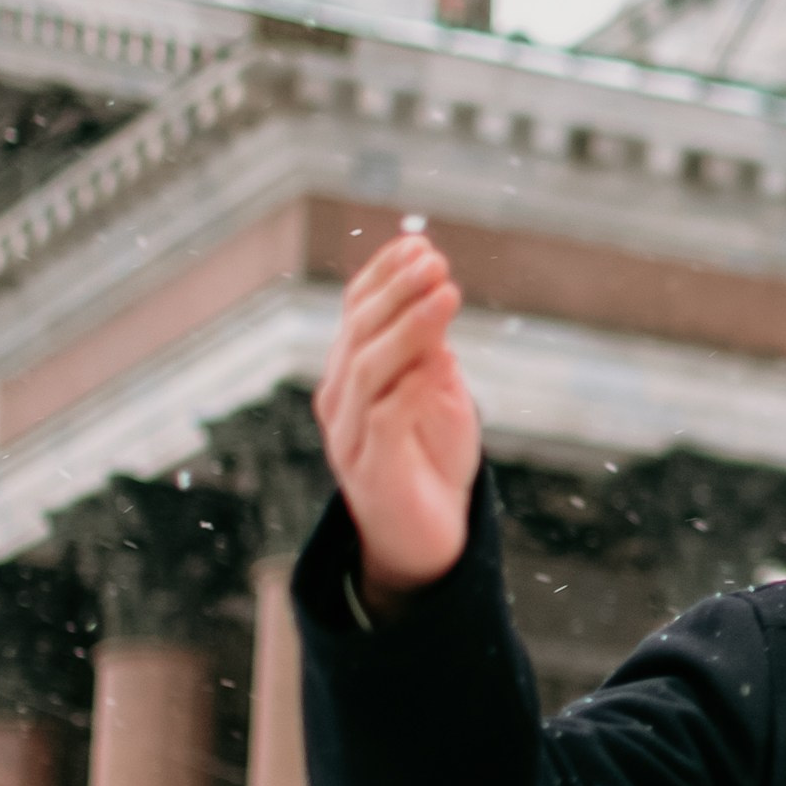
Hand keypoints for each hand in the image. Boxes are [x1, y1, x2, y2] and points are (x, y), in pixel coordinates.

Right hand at [312, 229, 482, 612]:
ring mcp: (349, 437)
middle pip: (359, 333)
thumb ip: (433, 357)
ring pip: (368, 369)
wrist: (427, 543)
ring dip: (407, 327)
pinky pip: (382, 420)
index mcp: (353, 374)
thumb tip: (435, 302)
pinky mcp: (370, 472)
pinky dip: (409, 386)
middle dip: (397, 291)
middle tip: (434, 261)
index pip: (357, 312)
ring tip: (444, 293)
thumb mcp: (442, 398)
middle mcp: (341, 400)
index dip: (383, 275)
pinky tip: (439, 359)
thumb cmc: (433, 462)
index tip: (418, 243)